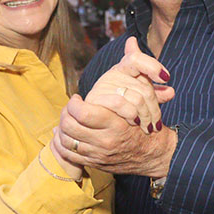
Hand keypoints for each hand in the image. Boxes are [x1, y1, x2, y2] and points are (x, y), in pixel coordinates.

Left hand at [53, 95, 176, 178]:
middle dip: (65, 113)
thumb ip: (126, 89)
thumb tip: (130, 50)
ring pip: (66, 140)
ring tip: (67, 119)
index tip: (77, 98)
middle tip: (70, 108)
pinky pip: (68, 155)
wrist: (153, 154)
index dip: (74, 103)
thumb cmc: (144, 126)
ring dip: (61, 127)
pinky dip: (61, 144)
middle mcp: (105, 141)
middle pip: (70, 126)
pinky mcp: (94, 163)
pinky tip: (64, 134)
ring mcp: (98, 154)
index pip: (83, 113)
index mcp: (116, 124)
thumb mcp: (139, 105)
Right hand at [84, 37, 173, 133]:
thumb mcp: (140, 98)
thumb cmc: (120, 110)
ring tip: (148, 127)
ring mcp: (103, 85)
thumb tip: (171, 91)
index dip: (153, 65)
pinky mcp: (95, 99)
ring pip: (136, 98)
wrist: (94, 125)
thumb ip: (155, 93)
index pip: (138, 58)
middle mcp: (113, 74)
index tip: (166, 77)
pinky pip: (120, 104)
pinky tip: (134, 122)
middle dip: (154, 108)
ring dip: (146, 116)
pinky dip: (131, 114)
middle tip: (156, 123)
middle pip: (144, 87)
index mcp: (125, 68)